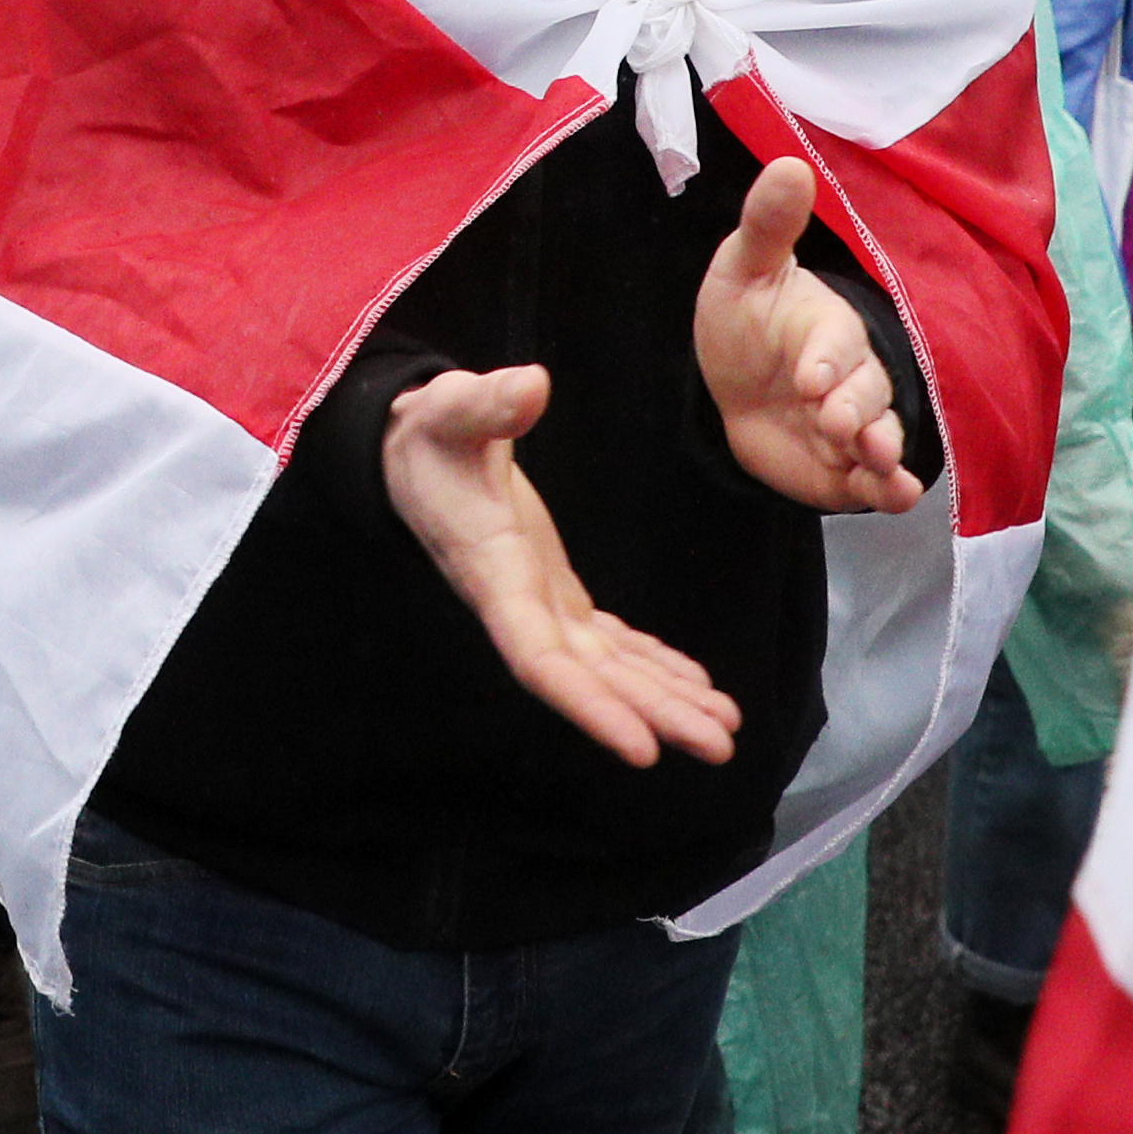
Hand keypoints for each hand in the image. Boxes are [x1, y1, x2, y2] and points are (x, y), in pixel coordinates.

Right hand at [383, 364, 739, 768]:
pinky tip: (695, 686)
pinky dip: (653, 665)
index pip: (541, 660)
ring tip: (725, 730)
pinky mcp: (555, 591)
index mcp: (494, 576)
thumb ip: (486, 402)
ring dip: (665, 699)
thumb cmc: (430, 434)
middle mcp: (519, 605)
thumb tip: (531, 385)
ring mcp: (540, 602)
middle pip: (590, 678)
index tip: (641, 748)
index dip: (590, 707)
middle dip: (652, 713)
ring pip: (607, 668)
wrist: (408, 453)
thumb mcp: (450, 409)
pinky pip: (609, 643)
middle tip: (720, 747)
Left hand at [692, 157, 923, 514]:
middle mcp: (852, 377)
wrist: (733, 385)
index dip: (827, 360)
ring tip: (874, 459)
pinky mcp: (847, 468)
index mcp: (829, 328)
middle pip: (867, 392)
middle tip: (834, 421)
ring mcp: (853, 423)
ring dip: (880, 448)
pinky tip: (897, 496)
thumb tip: (789, 164)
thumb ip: (768, 225)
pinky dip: (889, 489)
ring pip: (879, 435)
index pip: (837, 343)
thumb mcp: (745, 269)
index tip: (810, 377)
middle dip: (854, 408)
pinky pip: (875, 480)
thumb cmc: (745, 319)